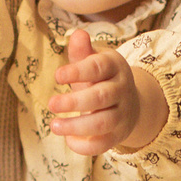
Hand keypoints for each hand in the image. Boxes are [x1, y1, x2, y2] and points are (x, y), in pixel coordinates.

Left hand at [44, 28, 149, 156]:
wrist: (129, 103)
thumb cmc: (102, 79)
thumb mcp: (94, 62)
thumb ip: (82, 52)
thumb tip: (77, 34)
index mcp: (114, 67)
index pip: (98, 68)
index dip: (78, 72)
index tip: (57, 76)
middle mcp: (121, 90)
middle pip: (101, 97)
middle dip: (74, 102)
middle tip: (51, 103)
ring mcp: (122, 114)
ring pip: (103, 123)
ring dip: (77, 126)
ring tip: (54, 125)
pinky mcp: (118, 135)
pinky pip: (104, 144)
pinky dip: (85, 146)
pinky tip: (68, 139)